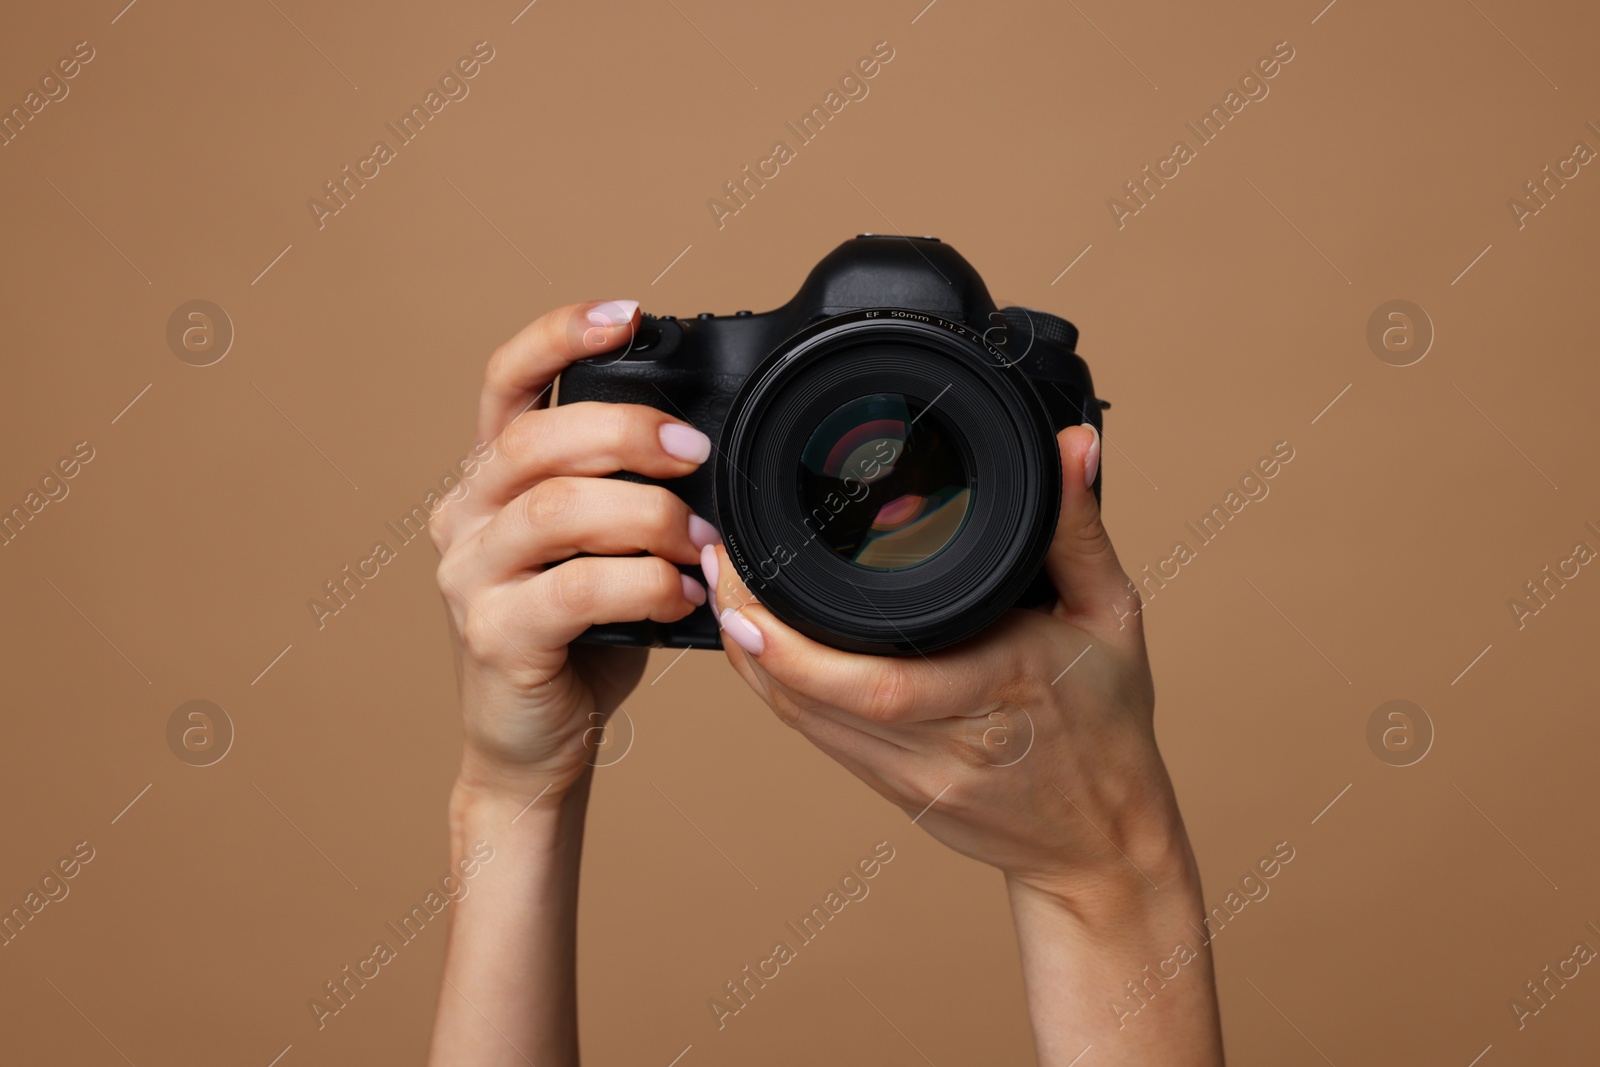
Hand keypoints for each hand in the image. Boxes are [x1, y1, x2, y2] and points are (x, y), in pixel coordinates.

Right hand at [430, 301, 719, 797]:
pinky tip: (679, 594)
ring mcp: (470, 577)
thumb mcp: (599, 547)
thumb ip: (624, 492)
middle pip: (538, 438)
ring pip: (558, 509)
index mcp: (490, 478)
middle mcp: (466, 515)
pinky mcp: (493, 636)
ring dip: (648, 516)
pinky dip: (642, 583)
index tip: (627, 314)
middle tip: (696, 455)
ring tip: (701, 545)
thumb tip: (709, 451)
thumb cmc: (578, 638)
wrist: (533, 743)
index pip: (506, 381)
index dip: (560, 335)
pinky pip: (574, 589)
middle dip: (630, 433)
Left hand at [702, 423, 1193, 911]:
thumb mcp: (1112, 618)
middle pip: (814, 696)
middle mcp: (944, 739)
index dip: (795, 644)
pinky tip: (756, 640)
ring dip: (749, 656)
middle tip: (718, 560)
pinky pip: (815, 734)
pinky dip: (776, 685)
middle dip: (749, 631)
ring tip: (723, 586)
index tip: (751, 581)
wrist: (1099, 844)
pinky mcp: (891, 788)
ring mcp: (909, 773)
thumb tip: (1072, 446)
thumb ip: (1081, 531)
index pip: (881, 681)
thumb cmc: (1110, 729)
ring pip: (800, 717)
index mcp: (1001, 687)